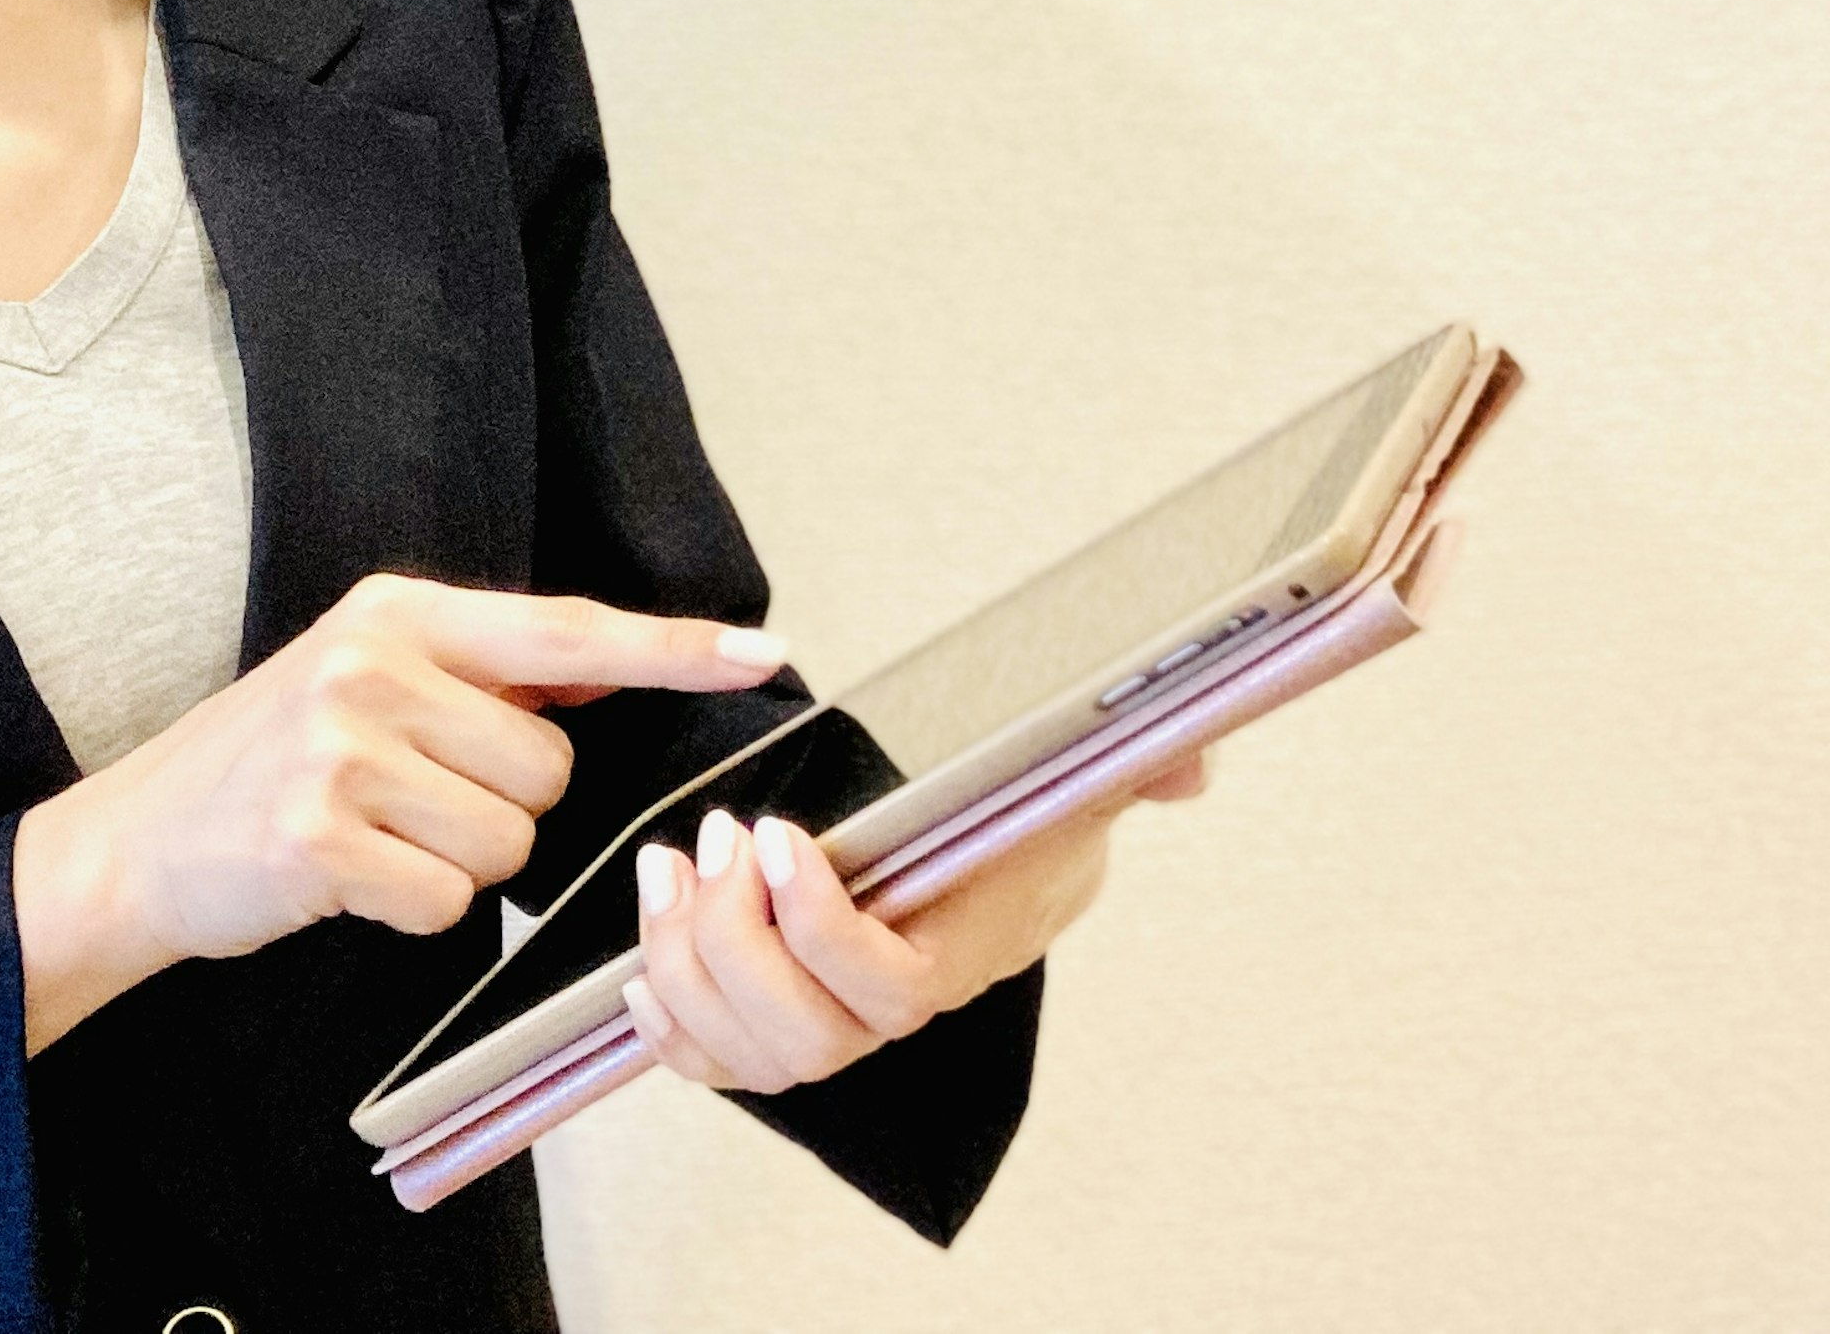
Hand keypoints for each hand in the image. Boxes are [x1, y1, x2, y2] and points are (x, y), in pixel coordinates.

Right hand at [11, 572, 786, 1052]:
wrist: (136, 841)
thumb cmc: (272, 762)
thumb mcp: (366, 678)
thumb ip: (478, 675)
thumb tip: (606, 673)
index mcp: (400, 613)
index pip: (567, 630)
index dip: (673, 647)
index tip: (762, 656)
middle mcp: (374, 665)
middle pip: (548, 769)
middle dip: (505, 807)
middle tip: (413, 801)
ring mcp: (341, 751)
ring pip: (509, 841)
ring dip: (460, 863)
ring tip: (378, 837)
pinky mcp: (319, 841)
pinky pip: (448, 903)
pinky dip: (414, 910)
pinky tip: (352, 881)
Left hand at [619, 748, 1215, 1096]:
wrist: (1007, 847)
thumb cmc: (1027, 810)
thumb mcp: (1080, 773)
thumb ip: (1132, 765)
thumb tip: (1187, 769)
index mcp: (962, 951)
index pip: (892, 989)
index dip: (824, 930)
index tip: (778, 835)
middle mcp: (898, 1006)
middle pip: (805, 1038)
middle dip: (736, 943)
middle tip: (713, 839)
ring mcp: (838, 1022)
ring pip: (751, 1055)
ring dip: (688, 967)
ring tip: (668, 867)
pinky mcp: (782, 1018)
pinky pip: (718, 1065)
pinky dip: (670, 1029)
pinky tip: (641, 960)